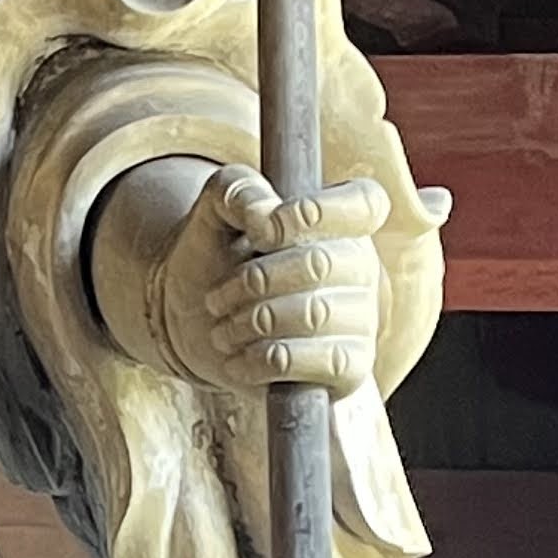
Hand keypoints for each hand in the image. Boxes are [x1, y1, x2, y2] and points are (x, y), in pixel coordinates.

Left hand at [141, 165, 389, 394]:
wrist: (193, 324)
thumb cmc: (214, 257)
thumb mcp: (212, 210)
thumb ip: (237, 190)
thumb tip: (266, 213)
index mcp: (344, 219)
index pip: (365, 203)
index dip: (310, 213)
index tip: (260, 232)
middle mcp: (363, 266)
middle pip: (319, 263)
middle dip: (254, 280)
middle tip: (218, 296)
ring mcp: (363, 319)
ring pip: (313, 315)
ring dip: (252, 322)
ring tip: (223, 328)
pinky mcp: (351, 368)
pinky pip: (317, 362)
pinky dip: (263, 360)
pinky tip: (239, 356)